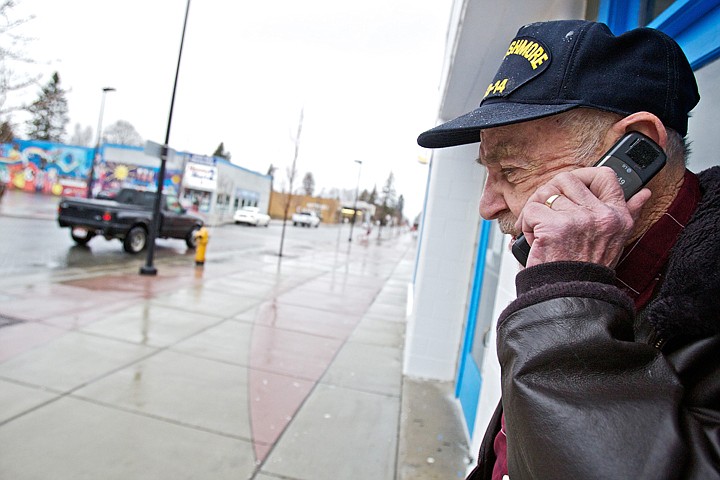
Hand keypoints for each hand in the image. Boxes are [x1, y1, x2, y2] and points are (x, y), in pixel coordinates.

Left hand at [515, 167, 650, 267]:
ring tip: (541, 231)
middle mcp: (602, 216)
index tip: (570, 188)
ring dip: (536, 213)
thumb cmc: (586, 270)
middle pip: (566, 179)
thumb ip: (630, 214)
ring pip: (546, 194)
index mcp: (618, 217)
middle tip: (545, 213)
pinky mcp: (556, 227)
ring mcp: (579, 220)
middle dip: (549, 194)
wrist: (570, 296)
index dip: (583, 175)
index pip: (605, 175)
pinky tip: (535, 240)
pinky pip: (532, 210)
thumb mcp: (616, 241)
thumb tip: (643, 193)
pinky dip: (527, 224)